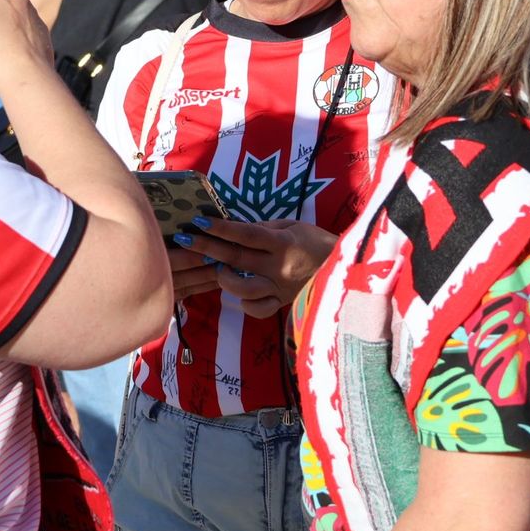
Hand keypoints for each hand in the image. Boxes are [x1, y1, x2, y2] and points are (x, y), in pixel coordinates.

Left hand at [171, 217, 336, 316]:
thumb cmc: (316, 242)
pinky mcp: (282, 304)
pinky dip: (244, 302)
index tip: (200, 221)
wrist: (344, 268)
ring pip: (243, 289)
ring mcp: (279, 288)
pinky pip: (257, 309)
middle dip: (208, 248)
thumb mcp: (293, 225)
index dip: (222, 228)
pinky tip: (239, 293)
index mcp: (283, 243)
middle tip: (185, 240)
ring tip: (217, 269)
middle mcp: (279, 268)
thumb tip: (234, 228)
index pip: (246, 235)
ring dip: (223, 278)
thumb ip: (264, 228)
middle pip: (237, 259)